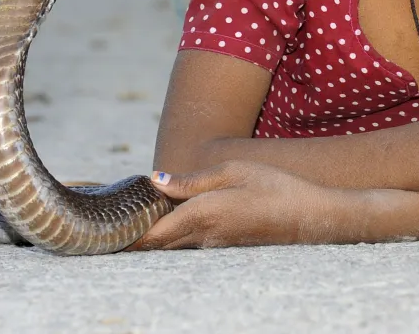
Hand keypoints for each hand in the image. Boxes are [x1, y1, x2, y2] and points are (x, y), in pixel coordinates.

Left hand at [125, 162, 344, 250]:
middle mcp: (202, 237)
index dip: (125, 231)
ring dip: (157, 229)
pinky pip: (190, 242)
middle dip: (136, 230)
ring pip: (171, 243)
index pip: (149, 234)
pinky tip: (179, 211)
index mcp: (200, 215)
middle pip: (155, 243)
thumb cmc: (274, 187)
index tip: (107, 220)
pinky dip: (176, 230)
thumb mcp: (232, 171)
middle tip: (121, 210)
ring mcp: (213, 246)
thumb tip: (154, 181)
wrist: (311, 216)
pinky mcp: (224, 248)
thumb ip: (190, 180)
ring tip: (147, 206)